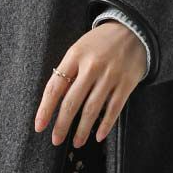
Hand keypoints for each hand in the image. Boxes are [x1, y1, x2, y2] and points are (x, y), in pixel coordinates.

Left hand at [33, 22, 145, 146]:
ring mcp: (110, 75)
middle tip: (55, 140)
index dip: (45, 109)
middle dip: (62, 125)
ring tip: (76, 142)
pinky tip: (98, 136)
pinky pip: (114, 109)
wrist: (133, 30)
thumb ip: (68, 71)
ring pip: (92, 109)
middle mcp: (91, 66)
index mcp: (74, 56)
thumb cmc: (100, 43)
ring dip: (82, 129)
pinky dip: (105, 125)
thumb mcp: (79, 49)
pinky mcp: (126, 83)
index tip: (39, 126)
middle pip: (72, 102)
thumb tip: (54, 101)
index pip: (55, 87)